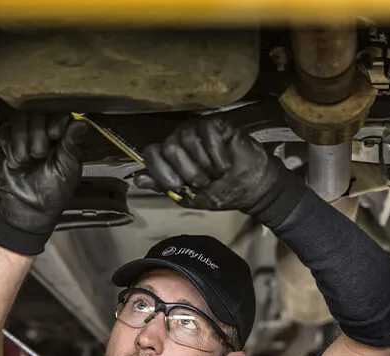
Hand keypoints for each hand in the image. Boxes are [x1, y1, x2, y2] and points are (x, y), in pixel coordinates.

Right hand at [0, 113, 88, 254]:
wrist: (30, 208)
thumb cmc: (55, 191)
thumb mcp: (68, 170)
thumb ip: (72, 145)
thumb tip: (82, 122)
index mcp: (63, 137)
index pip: (59, 112)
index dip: (55, 120)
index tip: (55, 135)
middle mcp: (44, 132)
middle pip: (37, 112)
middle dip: (37, 134)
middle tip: (39, 155)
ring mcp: (24, 136)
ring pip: (18, 119)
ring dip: (21, 141)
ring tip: (26, 161)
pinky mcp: (5, 143)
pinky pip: (3, 131)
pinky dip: (8, 146)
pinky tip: (15, 162)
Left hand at [135, 117, 297, 211]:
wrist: (251, 188)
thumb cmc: (220, 192)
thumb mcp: (189, 197)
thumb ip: (164, 187)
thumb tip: (138, 179)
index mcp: (169, 158)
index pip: (151, 153)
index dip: (161, 171)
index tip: (177, 185)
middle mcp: (180, 140)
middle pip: (169, 147)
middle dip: (188, 171)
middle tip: (204, 181)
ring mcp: (198, 130)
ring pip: (187, 139)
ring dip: (204, 163)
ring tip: (216, 173)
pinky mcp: (217, 124)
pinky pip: (207, 132)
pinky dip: (216, 153)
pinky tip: (225, 163)